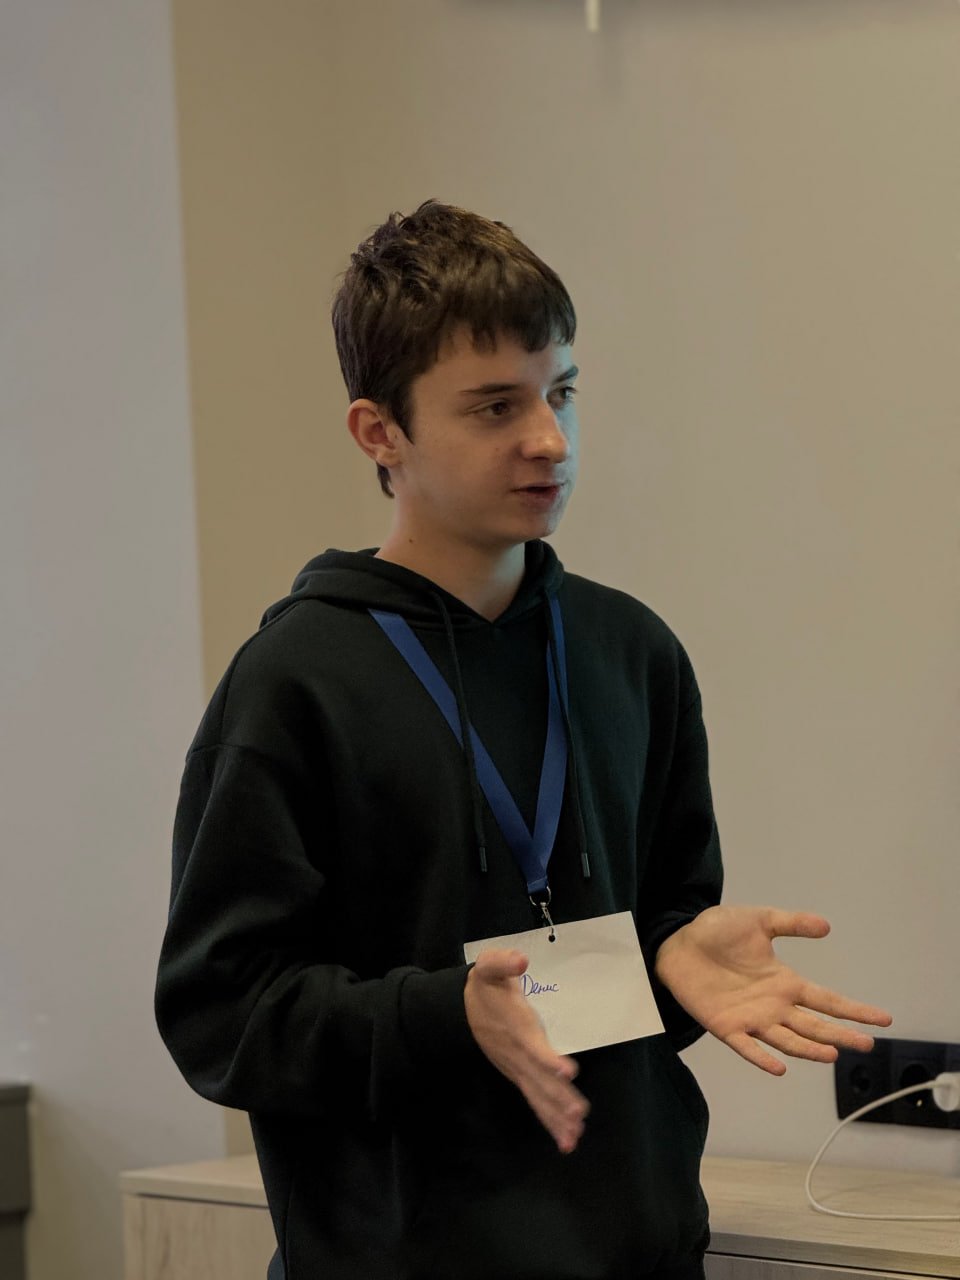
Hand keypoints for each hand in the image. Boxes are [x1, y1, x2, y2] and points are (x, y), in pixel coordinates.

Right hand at [464, 948, 588, 1152]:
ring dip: (555, 1115)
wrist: (460, 1009)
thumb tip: (520, 960)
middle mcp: (517, 1054)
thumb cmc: (484, 985)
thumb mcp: (488, 965)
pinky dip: (549, 1119)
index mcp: (515, 1028)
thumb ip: (503, 962)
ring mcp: (516, 1068)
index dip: (548, 1059)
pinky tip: (565, 1138)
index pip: (532, 1046)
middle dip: (558, 1098)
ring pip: (537, 1095)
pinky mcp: (518, 1075)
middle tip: (578, 1116)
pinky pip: (535, 1100)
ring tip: (573, 1135)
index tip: (567, 1071)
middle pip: (538, 1079)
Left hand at [654, 906, 892, 1074]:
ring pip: (787, 1040)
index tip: (883, 1019)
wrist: (676, 942)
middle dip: (841, 1034)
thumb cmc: (717, 932)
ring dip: (809, 1048)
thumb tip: (826, 926)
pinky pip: (747, 1047)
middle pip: (814, 1025)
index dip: (854, 1010)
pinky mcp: (725, 1027)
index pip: (826, 1000)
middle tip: (868, 1044)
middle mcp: (773, 1006)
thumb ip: (790, 923)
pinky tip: (780, 1067)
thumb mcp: (759, 920)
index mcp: (784, 982)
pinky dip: (762, 1058)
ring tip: (832, 1053)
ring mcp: (751, 1019)